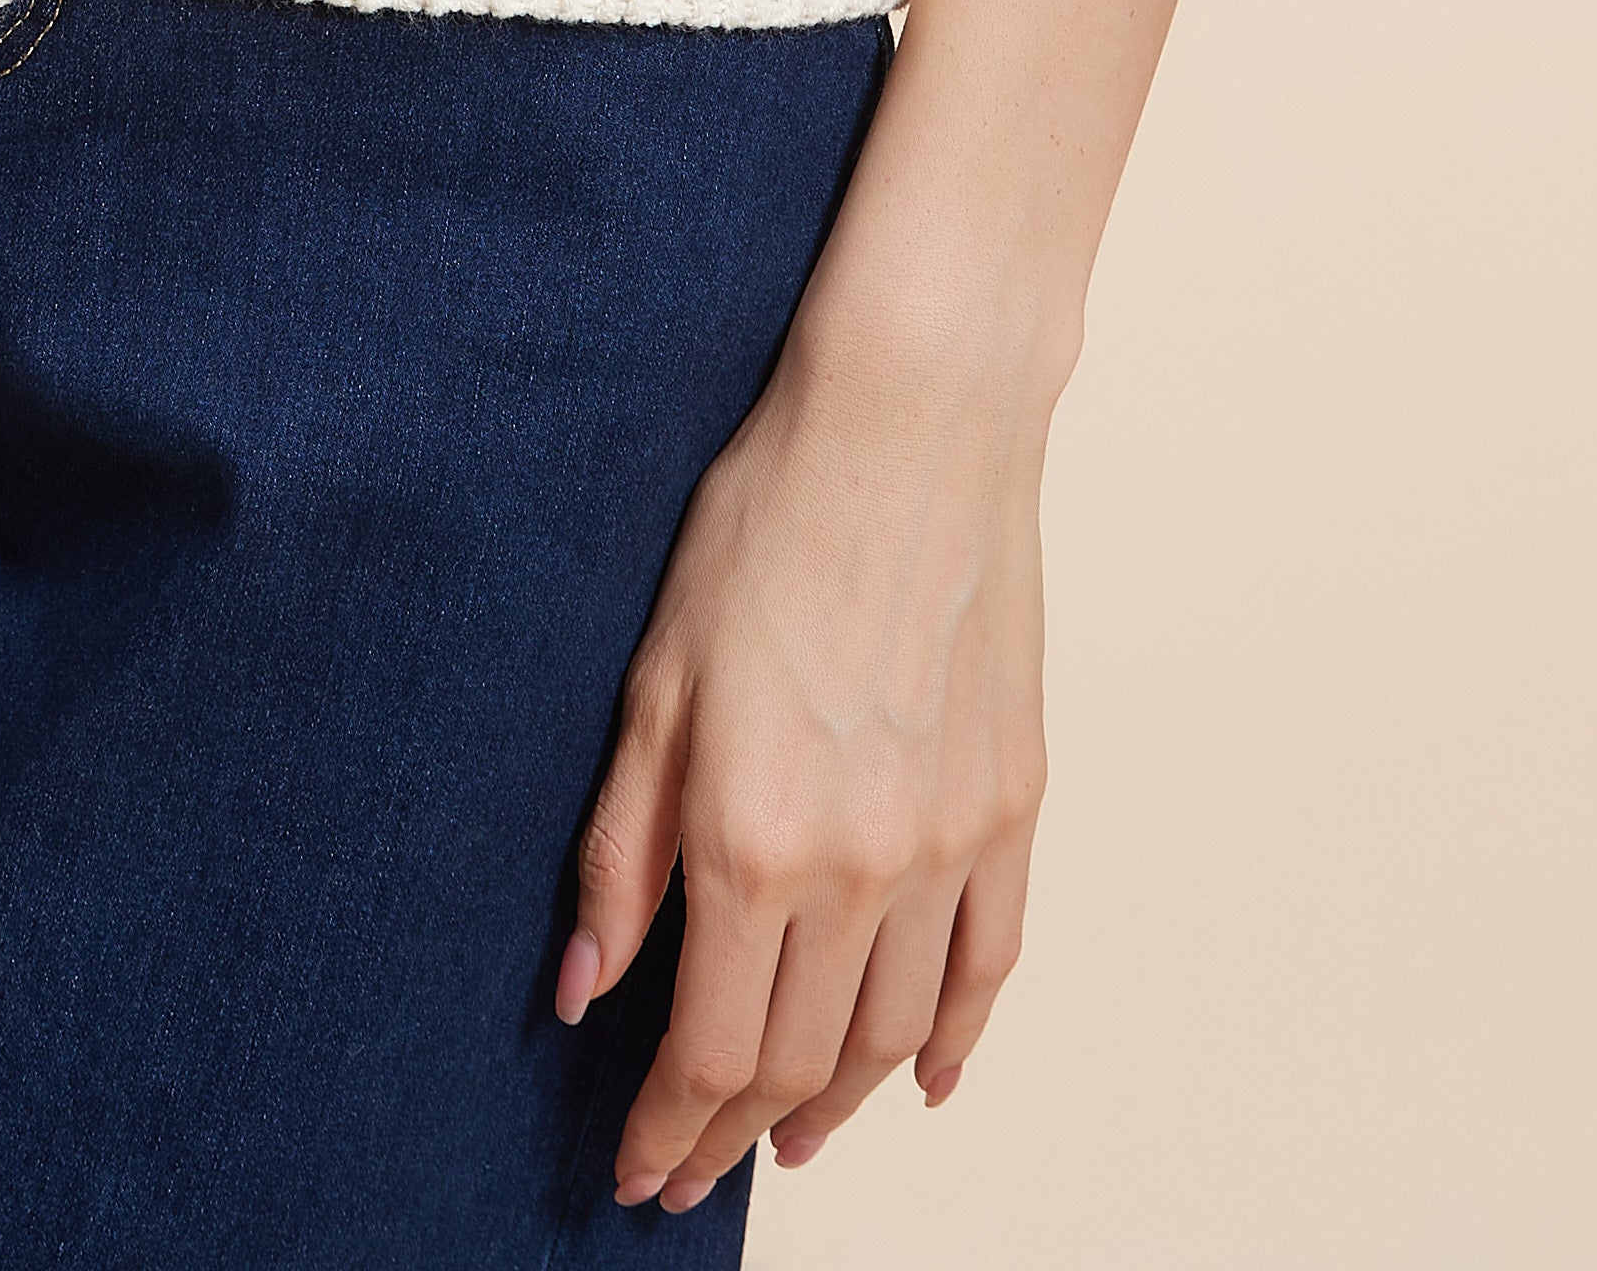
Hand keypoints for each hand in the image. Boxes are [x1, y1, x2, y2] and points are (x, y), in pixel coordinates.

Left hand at [557, 290, 1056, 1212]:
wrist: (913, 424)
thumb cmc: (767, 522)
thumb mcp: (654, 681)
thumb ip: (621, 853)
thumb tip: (583, 995)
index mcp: (754, 840)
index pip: (710, 1050)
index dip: (669, 1130)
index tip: (638, 1171)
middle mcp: (862, 866)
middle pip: (799, 1063)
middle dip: (734, 1137)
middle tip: (692, 1173)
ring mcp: (951, 843)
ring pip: (897, 1035)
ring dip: (838, 1106)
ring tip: (789, 1138)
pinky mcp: (1013, 805)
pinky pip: (991, 965)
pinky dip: (958, 1042)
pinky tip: (926, 1080)